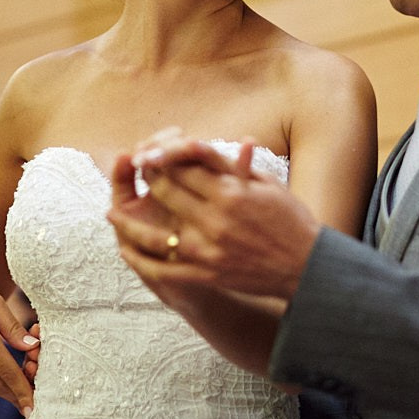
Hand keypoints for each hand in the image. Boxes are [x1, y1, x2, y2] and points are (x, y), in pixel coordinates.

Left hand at [109, 138, 320, 299]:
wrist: (307, 268)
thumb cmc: (291, 221)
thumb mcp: (267, 185)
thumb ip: (234, 165)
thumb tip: (206, 143)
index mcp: (229, 193)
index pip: (183, 170)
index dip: (161, 160)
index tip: (147, 154)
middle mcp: (214, 220)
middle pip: (166, 195)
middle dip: (147, 182)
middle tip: (132, 176)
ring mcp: (207, 251)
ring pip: (155, 235)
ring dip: (129, 225)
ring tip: (111, 214)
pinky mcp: (206, 275)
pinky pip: (164, 269)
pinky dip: (142, 261)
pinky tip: (127, 252)